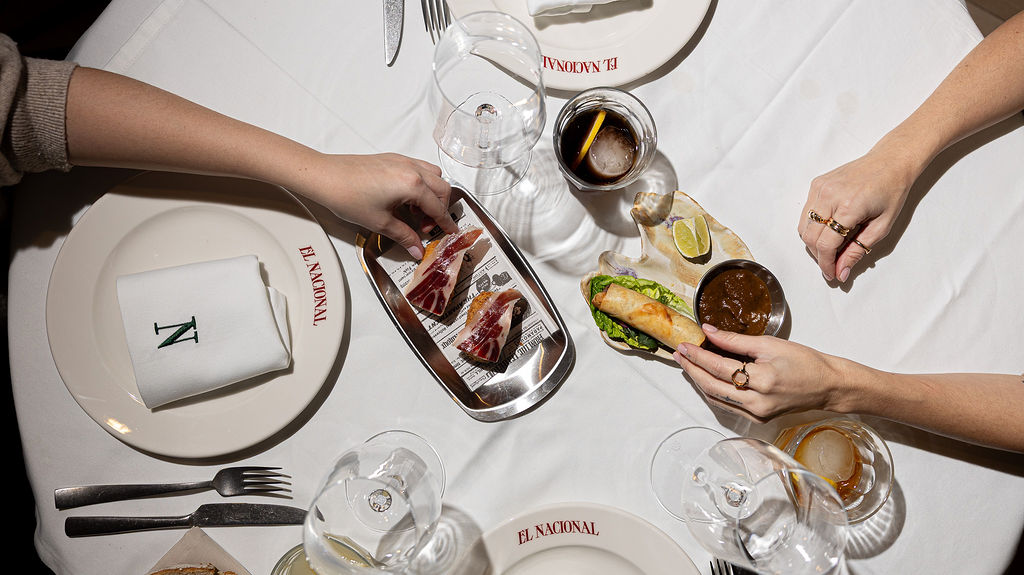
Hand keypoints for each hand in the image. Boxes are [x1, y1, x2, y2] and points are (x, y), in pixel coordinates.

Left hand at [296, 152, 457, 257]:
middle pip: (441, 188)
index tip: (450, 232)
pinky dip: (421, 183)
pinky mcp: (392, 158)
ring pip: (433, 175)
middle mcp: (412, 169)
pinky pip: (419, 168)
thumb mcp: (380, 222)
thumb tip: (417, 249)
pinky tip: (406, 198)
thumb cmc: (349, 196)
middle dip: (440, 209)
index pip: (438, 207)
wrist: (325, 177)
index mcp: (412, 185)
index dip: (445, 222)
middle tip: (427, 226)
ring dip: (432, 193)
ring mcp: (402, 161)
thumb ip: (404, 236)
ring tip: (416, 211)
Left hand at [673, 324, 853, 421]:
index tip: (685, 344)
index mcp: (762, 381)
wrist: (828, 386)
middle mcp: (757, 403)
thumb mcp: (770, 344)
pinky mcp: (757, 419)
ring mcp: (757, 414)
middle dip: (691, 370)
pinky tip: (706, 377)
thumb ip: (736, 340)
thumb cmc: (805, 362)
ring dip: (699, 381)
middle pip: (711, 386)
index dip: (698, 356)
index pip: (719, 367)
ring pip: (716, 398)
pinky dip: (713, 390)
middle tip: (679, 354)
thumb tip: (709, 331)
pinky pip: (727, 405)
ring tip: (688, 364)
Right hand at [798, 145, 916, 281]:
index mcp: (849, 206)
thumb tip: (842, 272)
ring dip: (813, 243)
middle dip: (819, 256)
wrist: (890, 161)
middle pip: (810, 237)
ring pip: (803, 227)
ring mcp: (820, 188)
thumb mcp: (882, 226)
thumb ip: (858, 250)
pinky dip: (813, 226)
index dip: (827, 264)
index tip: (832, 274)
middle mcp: (829, 195)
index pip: (826, 244)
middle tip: (832, 264)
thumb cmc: (891, 191)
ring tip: (830, 247)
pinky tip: (828, 229)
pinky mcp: (816, 184)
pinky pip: (806, 213)